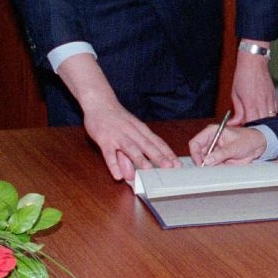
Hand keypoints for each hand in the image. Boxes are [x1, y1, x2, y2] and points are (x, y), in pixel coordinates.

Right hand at [57, 53, 178, 180]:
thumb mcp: (129, 132)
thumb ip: (132, 152)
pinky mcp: (104, 140)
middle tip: (170, 166)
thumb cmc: (116, 118)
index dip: (168, 152)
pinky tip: (118, 175)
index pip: (157, 142)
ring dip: (139, 158)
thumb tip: (133, 174)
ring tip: (148, 168)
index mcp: (141, 129)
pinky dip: (113, 164)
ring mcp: (117, 135)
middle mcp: (131, 132)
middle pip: (147, 145)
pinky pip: (109, 154)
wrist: (99, 102)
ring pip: (130, 147)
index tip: (178, 163)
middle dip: (159, 156)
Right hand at [189, 124, 266, 165]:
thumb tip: (207, 161)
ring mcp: (213, 151)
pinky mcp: (218, 159)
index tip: (200, 163)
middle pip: (198, 154)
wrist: (257, 146)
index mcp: (211, 132)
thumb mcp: (234, 147)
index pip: (195, 142)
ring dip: (209, 167)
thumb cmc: (248, 140)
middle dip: (201, 162)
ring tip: (219, 167)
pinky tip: (222, 168)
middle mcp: (210, 141)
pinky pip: (212, 166)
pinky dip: (214, 169)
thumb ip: (220, 154)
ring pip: (204, 162)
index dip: (195, 153)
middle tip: (208, 169)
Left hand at [230, 47, 276, 124]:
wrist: (254, 62)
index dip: (247, 129)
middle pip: (262, 123)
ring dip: (264, 122)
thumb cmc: (243, 75)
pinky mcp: (275, 98)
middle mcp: (263, 103)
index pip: (251, 123)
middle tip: (249, 128)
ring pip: (270, 119)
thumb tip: (235, 122)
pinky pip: (274, 112)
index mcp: (251, 103)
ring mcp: (270, 100)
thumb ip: (237, 111)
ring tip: (257, 121)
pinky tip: (264, 114)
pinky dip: (269, 115)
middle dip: (256, 128)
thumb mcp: (235, 94)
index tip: (243, 130)